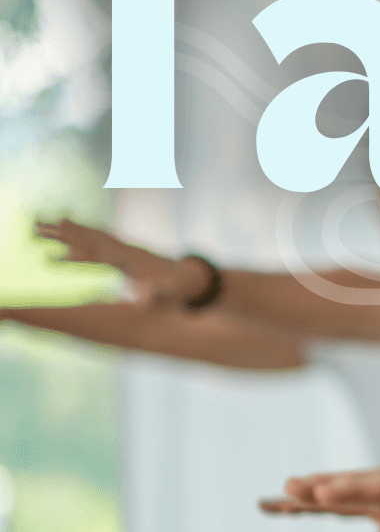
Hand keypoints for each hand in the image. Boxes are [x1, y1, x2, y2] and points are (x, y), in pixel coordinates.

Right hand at [33, 218, 211, 306]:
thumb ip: (155, 296)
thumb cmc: (177, 288)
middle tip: (37, 226)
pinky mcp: (120, 256)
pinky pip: (93, 248)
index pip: (100, 249)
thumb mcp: (167, 293)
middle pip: (89, 238)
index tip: (60, 236)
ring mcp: (121, 251)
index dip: (79, 245)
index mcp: (130, 259)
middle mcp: (123, 250)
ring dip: (65, 234)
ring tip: (39, 228)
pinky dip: (76, 246)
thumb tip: (144, 304)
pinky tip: (58, 249)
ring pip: (88, 239)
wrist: (189, 278)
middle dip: (64, 233)